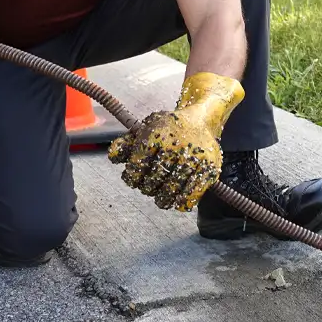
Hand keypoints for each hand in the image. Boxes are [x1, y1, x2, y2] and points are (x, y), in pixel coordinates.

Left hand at [108, 73, 244, 211]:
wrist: (201, 119)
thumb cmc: (169, 127)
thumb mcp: (146, 128)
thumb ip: (126, 143)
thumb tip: (113, 157)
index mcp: (156, 135)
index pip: (138, 165)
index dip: (131, 177)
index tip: (132, 179)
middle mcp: (175, 146)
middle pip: (154, 180)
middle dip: (147, 187)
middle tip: (147, 187)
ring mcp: (193, 159)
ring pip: (172, 190)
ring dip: (162, 198)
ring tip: (160, 197)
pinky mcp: (208, 170)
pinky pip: (192, 194)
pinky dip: (181, 202)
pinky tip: (176, 201)